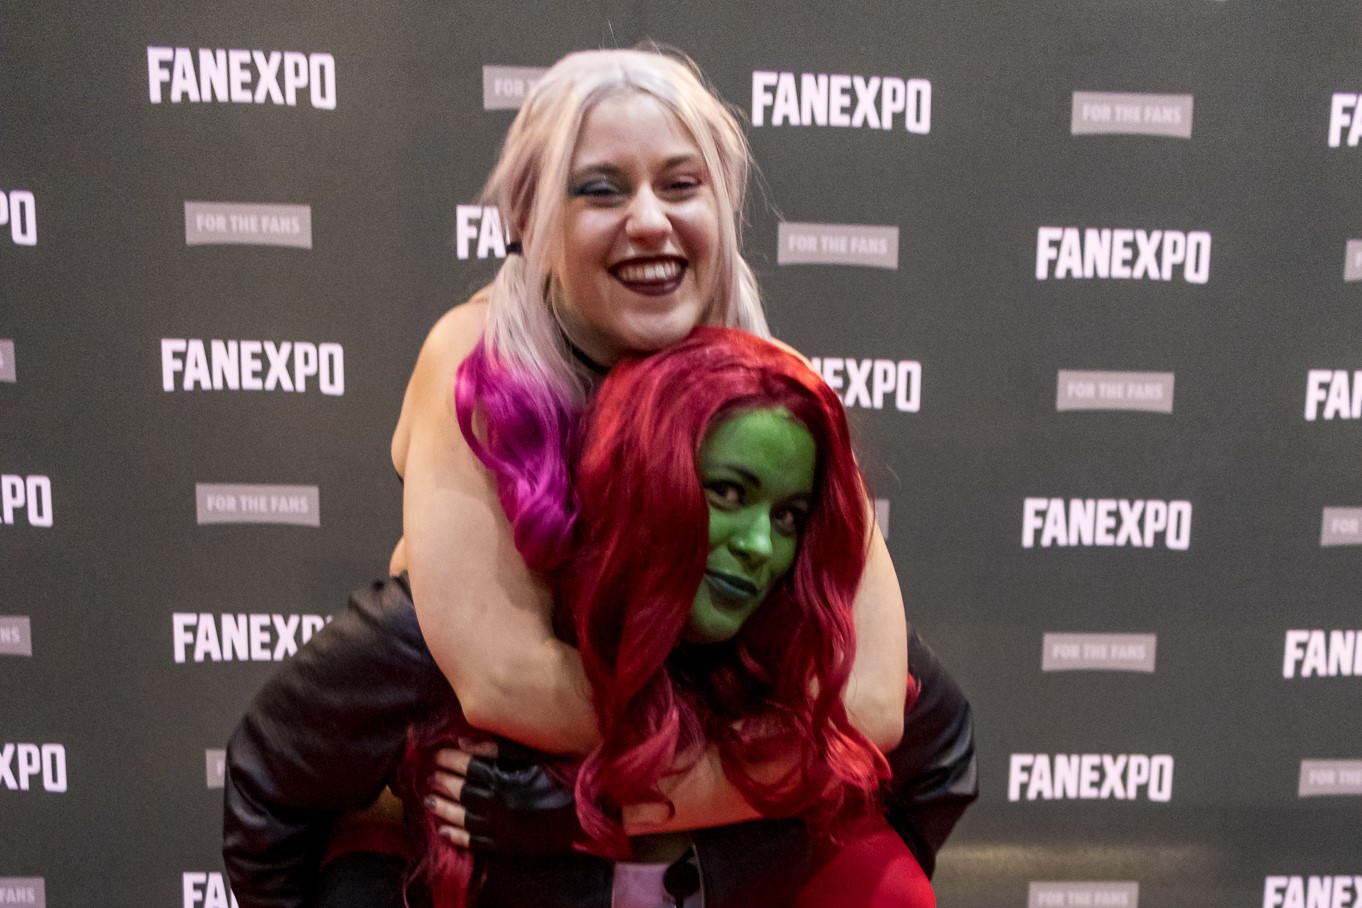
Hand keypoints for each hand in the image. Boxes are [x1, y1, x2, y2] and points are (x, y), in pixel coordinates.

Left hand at [425, 740, 581, 854]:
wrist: (587, 813)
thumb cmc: (565, 776)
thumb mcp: (533, 756)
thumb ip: (497, 750)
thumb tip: (463, 745)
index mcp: (504, 780)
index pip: (468, 768)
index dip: (450, 760)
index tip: (437, 754)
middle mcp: (498, 805)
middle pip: (462, 792)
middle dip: (442, 782)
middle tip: (429, 775)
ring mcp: (502, 828)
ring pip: (463, 818)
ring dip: (443, 808)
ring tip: (428, 800)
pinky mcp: (508, 844)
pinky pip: (476, 842)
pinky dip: (458, 837)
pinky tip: (443, 831)